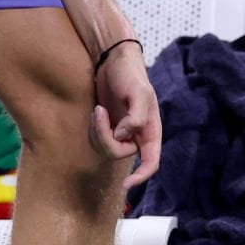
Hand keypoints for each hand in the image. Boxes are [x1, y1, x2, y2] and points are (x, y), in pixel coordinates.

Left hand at [91, 41, 160, 189]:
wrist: (113, 59)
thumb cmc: (130, 74)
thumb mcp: (138, 92)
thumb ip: (136, 117)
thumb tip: (123, 137)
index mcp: (151, 130)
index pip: (151, 162)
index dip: (141, 176)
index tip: (126, 184)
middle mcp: (138, 135)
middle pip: (120, 154)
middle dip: (106, 138)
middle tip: (98, 113)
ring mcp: (122, 132)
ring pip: (107, 149)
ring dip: (98, 131)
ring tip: (97, 109)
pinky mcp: (107, 127)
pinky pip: (98, 140)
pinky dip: (94, 129)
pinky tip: (96, 112)